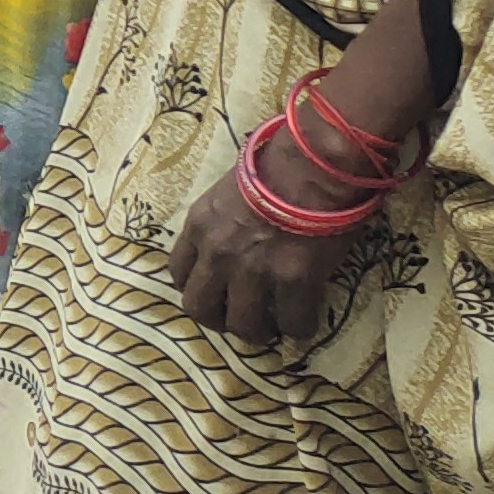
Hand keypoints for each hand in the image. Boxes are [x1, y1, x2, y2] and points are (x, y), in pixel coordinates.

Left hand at [169, 136, 374, 347]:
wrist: (314, 163)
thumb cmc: (277, 166)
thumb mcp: (228, 191)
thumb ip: (222, 221)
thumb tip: (236, 239)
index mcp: (199, 226)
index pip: (179, 273)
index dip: (200, 288)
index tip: (217, 291)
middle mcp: (217, 252)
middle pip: (200, 308)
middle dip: (221, 319)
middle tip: (244, 316)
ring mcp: (253, 270)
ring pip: (243, 326)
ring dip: (260, 330)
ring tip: (275, 324)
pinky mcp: (293, 280)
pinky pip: (293, 324)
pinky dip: (300, 328)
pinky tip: (306, 320)